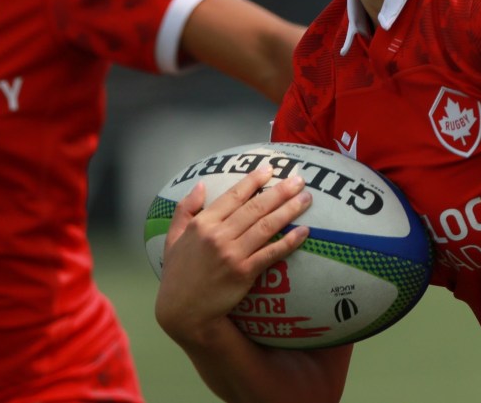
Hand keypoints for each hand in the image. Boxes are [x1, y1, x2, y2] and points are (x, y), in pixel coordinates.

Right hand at [155, 164, 313, 345]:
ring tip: (307, 199)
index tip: (270, 169)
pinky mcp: (244, 273)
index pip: (233, 196)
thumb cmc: (179, 274)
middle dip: (280, 191)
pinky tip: (304, 232)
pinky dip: (289, 241)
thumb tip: (199, 185)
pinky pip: (271, 253)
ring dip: (289, 210)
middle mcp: (218, 236)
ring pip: (266, 226)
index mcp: (202, 225)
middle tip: (300, 180)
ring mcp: (232, 254)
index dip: (253, 181)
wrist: (183, 311)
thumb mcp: (173, 239)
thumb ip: (184, 210)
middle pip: (255, 208)